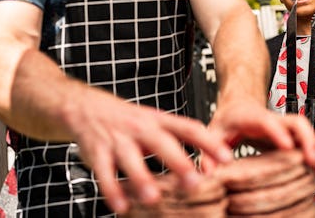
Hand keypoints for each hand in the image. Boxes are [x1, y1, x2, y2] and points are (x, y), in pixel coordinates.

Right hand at [70, 89, 232, 214]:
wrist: (87, 108)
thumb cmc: (130, 120)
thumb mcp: (156, 121)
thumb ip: (179, 138)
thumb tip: (212, 159)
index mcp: (159, 120)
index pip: (189, 128)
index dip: (209, 142)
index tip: (227, 157)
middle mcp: (141, 128)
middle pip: (162, 143)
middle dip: (178, 162)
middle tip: (195, 182)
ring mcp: (119, 140)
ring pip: (131, 159)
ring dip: (142, 179)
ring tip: (153, 198)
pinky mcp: (98, 153)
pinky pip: (104, 173)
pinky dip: (112, 190)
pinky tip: (121, 206)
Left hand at [202, 96, 314, 183]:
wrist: (238, 104)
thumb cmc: (228, 118)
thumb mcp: (214, 131)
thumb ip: (210, 149)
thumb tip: (210, 172)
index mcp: (253, 117)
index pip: (267, 121)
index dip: (278, 133)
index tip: (286, 146)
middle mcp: (274, 120)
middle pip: (297, 123)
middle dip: (308, 140)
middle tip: (311, 161)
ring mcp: (284, 128)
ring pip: (307, 134)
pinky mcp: (290, 138)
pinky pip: (307, 144)